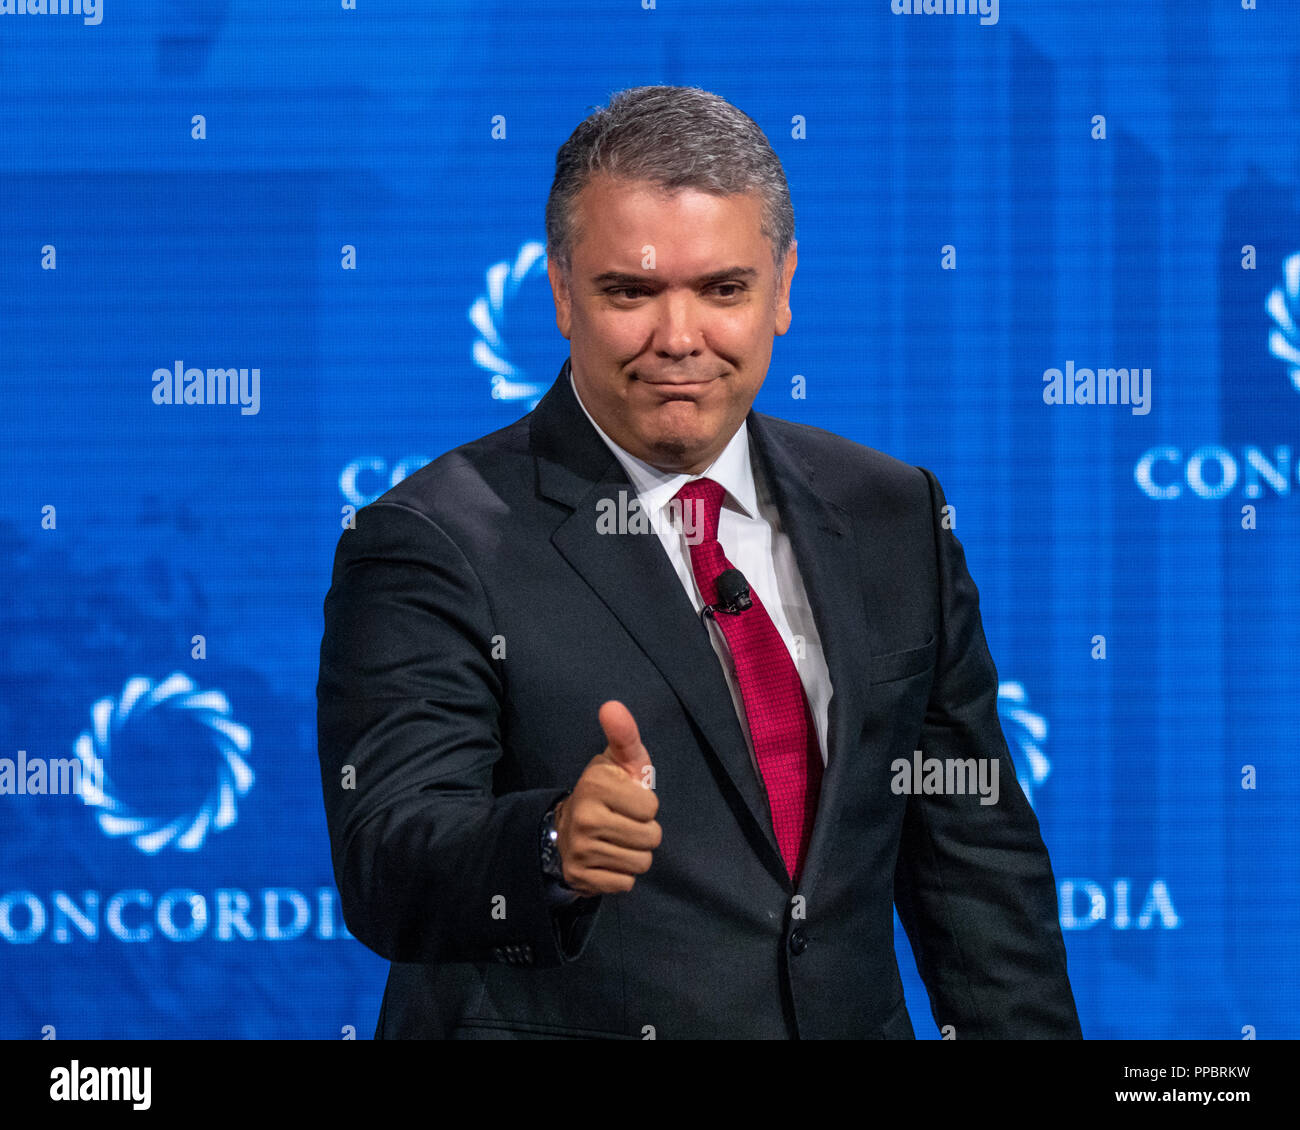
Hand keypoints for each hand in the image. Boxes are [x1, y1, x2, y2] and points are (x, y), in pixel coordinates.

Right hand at [553, 701, 660, 896]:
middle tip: (624, 823)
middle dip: (644, 832)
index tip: (627, 800)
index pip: (651, 807)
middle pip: (650, 838)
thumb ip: (624, 734)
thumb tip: (612, 705)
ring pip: (640, 863)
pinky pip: (625, 883)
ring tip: (618, 840)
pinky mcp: (581, 877)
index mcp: (596, 784)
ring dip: (635, 853)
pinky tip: (608, 858)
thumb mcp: (618, 761)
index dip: (645, 805)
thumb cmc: (606, 791)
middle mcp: (585, 817)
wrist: (567, 829)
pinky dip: (622, 874)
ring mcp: (580, 850)